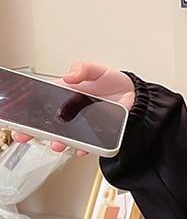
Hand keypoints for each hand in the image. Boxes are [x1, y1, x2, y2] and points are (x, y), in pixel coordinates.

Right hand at [11, 62, 135, 156]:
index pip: (44, 102)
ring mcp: (84, 123)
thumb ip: (82, 69)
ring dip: (59, 142)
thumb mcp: (96, 69)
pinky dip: (84, 148)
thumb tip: (69, 77)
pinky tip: (80, 150)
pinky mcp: (98, 133)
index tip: (19, 117)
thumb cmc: (114, 82)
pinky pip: (89, 144)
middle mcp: (73, 111)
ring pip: (67, 136)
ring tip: (56, 144)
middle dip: (36, 131)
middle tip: (26, 136)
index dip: (30, 110)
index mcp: (67, 94)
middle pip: (50, 123)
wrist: (136, 95)